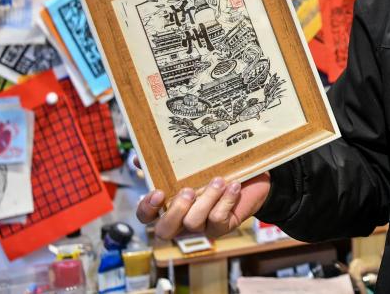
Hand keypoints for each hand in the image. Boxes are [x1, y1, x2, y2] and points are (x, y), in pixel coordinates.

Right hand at [135, 173, 271, 239]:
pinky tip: (234, 186)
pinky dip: (226, 200)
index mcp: (169, 204)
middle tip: (188, 191)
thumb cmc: (217, 170)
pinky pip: (218, 219)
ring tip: (219, 180)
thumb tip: (137, 158)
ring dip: (206, 199)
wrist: (252, 178)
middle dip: (175, 211)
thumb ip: (164, 163)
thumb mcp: (192, 165)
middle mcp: (182, 220)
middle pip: (165, 231)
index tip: (158, 192)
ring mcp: (202, 227)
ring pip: (194, 223)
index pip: (146, 216)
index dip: (147, 209)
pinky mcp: (222, 227)